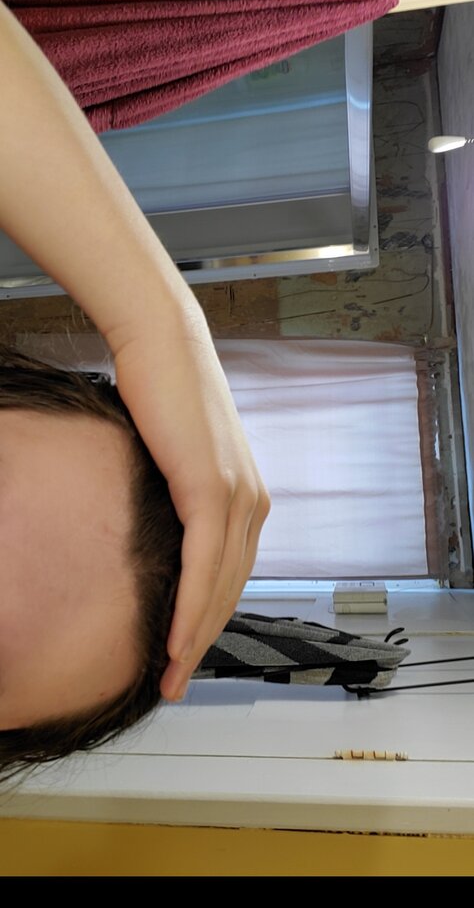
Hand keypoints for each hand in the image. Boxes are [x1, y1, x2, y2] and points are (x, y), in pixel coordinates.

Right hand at [112, 297, 270, 701]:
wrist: (162, 344)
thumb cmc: (163, 395)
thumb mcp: (176, 458)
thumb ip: (179, 498)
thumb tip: (158, 532)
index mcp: (246, 498)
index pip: (231, 576)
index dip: (210, 621)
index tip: (186, 655)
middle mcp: (252, 502)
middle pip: (231, 590)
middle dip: (204, 643)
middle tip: (176, 683)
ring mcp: (237, 496)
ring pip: (220, 585)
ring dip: (196, 637)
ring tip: (171, 676)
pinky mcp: (211, 488)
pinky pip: (203, 563)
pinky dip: (190, 607)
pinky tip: (176, 639)